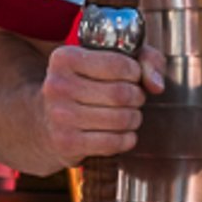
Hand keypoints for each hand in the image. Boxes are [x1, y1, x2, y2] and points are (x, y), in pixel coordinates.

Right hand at [38, 42, 165, 165]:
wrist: (45, 121)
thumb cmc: (85, 84)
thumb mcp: (108, 59)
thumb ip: (143, 59)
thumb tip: (156, 85)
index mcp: (65, 58)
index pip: (117, 64)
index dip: (135, 72)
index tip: (134, 76)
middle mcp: (57, 86)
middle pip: (120, 94)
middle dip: (137, 97)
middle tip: (135, 98)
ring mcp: (59, 116)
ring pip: (120, 119)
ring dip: (134, 118)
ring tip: (130, 115)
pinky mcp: (66, 143)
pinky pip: (112, 143)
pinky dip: (127, 139)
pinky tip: (125, 134)